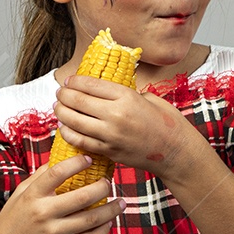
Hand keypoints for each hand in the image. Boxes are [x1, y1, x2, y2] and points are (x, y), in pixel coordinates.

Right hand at [0, 154, 125, 233]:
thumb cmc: (13, 221)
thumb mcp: (20, 195)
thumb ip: (39, 178)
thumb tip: (62, 159)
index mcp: (33, 196)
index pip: (57, 172)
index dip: (77, 163)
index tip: (89, 159)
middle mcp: (44, 213)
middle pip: (82, 197)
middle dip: (102, 187)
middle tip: (109, 182)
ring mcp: (54, 233)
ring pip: (91, 219)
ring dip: (111, 210)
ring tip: (121, 202)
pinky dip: (103, 231)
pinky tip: (108, 223)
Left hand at [53, 75, 196, 180]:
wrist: (175, 152)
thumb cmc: (166, 123)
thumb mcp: (148, 98)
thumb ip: (125, 93)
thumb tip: (105, 89)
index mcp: (127, 97)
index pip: (90, 84)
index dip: (74, 81)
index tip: (69, 81)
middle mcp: (116, 115)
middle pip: (78, 101)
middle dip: (64, 95)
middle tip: (60, 93)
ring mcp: (111, 135)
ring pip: (75, 121)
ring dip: (62, 113)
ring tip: (58, 108)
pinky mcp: (109, 151)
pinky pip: (81, 141)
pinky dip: (68, 133)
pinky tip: (65, 128)